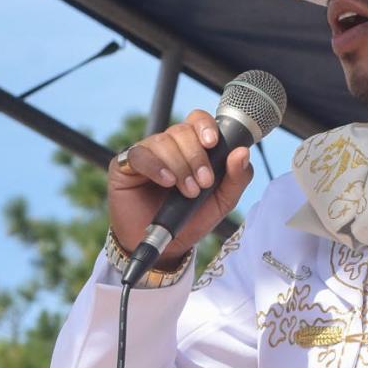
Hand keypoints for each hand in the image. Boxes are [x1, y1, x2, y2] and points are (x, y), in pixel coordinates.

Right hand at [109, 109, 252, 261]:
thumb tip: (243, 152)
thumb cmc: (191, 219)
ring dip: (180, 166)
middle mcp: (169, 145)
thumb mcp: (222, 202)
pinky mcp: (124, 165)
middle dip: (196, 157)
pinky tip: (166, 181)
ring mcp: (146, 153)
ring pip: (164, 141)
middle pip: (182, 130)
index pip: (198, 121)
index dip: (205, 126)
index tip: (212, 143)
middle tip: (203, 183)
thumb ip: (237, 178)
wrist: (164, 247)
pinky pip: (140, 154)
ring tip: (187, 191)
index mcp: (192, 147)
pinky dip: (156, 166)